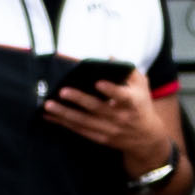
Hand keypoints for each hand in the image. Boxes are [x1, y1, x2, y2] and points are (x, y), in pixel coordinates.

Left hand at [41, 67, 172, 162]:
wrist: (146, 136)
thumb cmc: (140, 105)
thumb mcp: (142, 86)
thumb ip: (128, 71)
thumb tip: (109, 57)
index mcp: (132, 102)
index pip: (122, 96)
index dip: (110, 90)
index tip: (98, 82)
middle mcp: (120, 117)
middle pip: (97, 108)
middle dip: (79, 99)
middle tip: (63, 91)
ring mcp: (109, 129)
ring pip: (83, 121)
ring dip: (64, 113)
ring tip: (48, 105)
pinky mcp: (99, 138)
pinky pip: (78, 130)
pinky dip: (62, 123)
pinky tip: (49, 116)